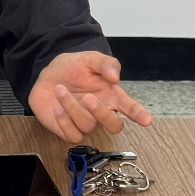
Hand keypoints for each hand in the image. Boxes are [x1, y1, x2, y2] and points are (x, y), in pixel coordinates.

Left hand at [27, 51, 151, 142]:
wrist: (48, 74)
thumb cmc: (73, 68)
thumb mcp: (90, 59)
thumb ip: (106, 64)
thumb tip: (115, 78)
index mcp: (112, 96)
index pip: (130, 108)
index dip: (139, 114)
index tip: (146, 120)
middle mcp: (101, 112)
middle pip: (114, 126)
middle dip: (102, 113)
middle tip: (88, 97)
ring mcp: (86, 123)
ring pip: (88, 126)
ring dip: (72, 107)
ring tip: (60, 89)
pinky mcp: (69, 130)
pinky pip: (73, 136)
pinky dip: (64, 122)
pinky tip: (57, 108)